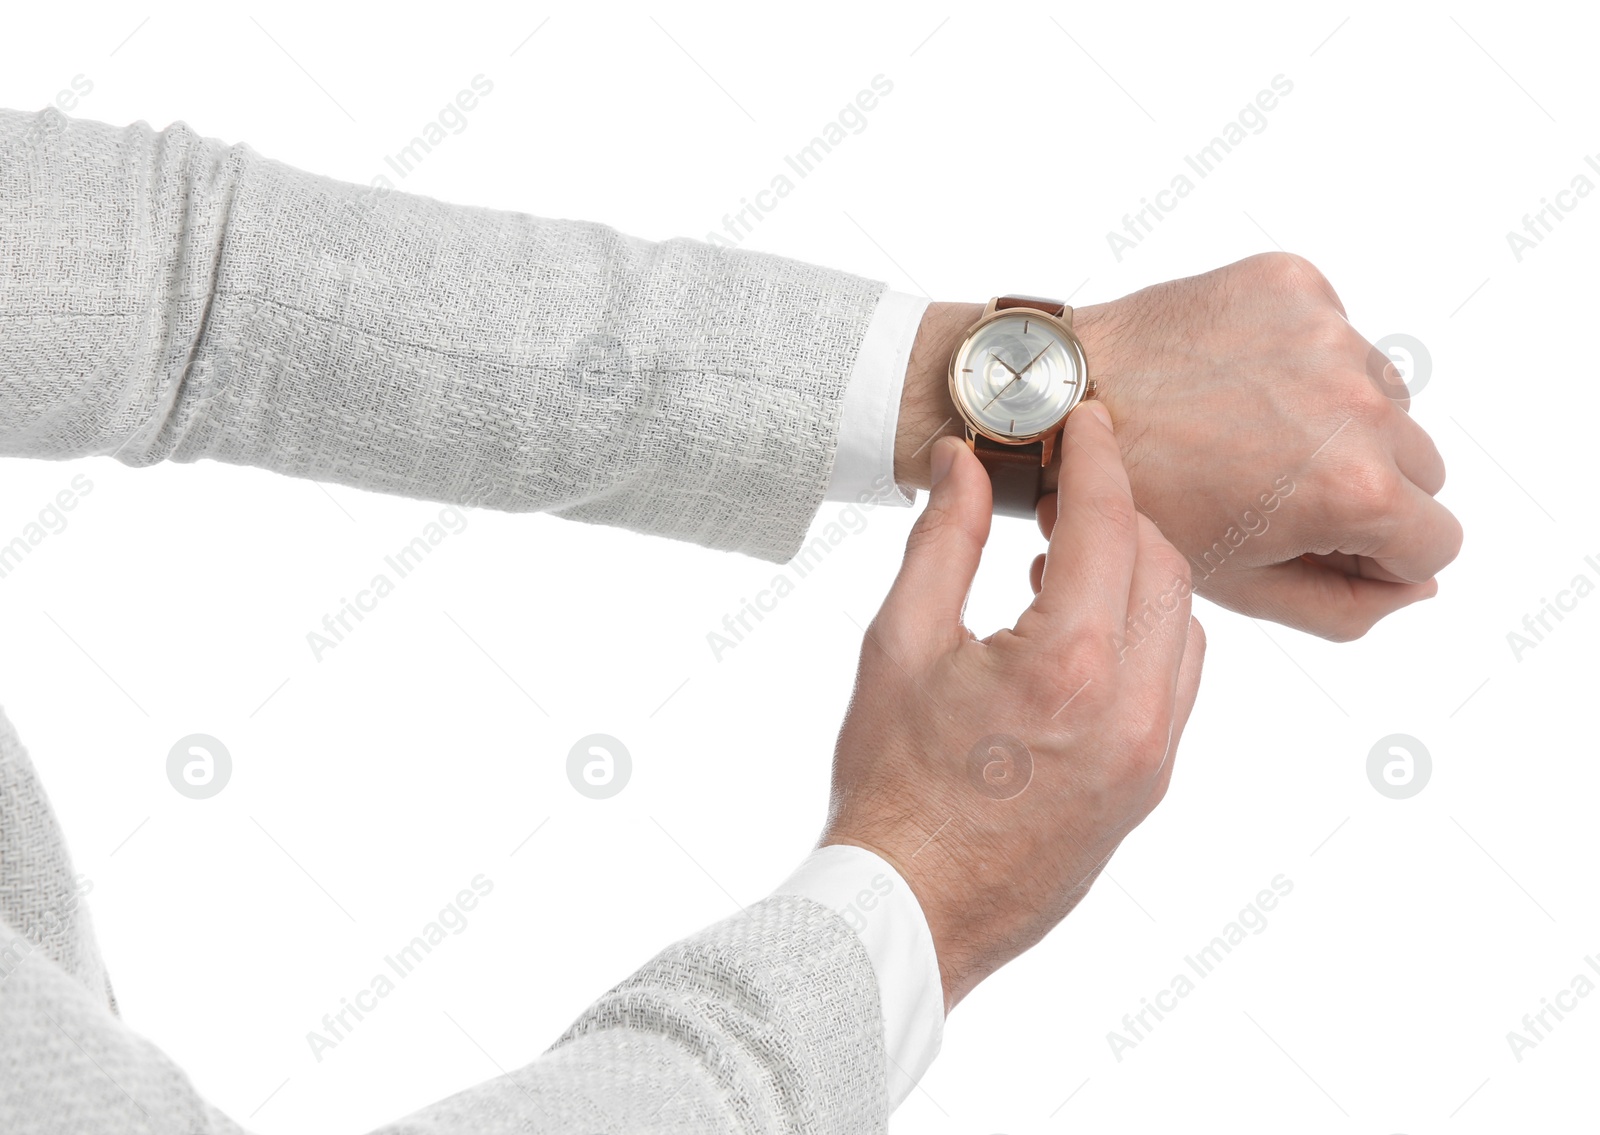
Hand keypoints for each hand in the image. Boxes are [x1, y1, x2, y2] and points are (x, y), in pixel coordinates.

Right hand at [828, 403, 1204, 1010]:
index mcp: (1068, 666)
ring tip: (1062, 567)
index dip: (1096, 458)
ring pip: (1184, 623)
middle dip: (1119, 514)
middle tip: (1059, 498)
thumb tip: (962, 463)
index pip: (1110, 522)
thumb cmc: (892, 785)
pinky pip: (1177, 681)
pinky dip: (1147, 634)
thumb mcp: (899, 645)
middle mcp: (1132, 709)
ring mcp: (1151, 754)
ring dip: (1139, 576)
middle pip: (1163, 565)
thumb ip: (943, 541)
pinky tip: (1081, 635)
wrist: (912, 908)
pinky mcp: (1150, 785)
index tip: (1083, 421)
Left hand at [894, 254, 1462, 640]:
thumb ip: (1347, 606)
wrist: (1059, 404)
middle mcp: (1359, 402)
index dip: (1376, 555)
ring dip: (1335, 419)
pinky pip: (1337, 337)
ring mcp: (1328, 333)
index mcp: (1354, 488)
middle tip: (1272, 490)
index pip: (1437, 540)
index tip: (1312, 541)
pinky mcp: (1295, 283)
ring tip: (1245, 434)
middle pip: (1421, 465)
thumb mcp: (1243, 587)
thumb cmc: (1143, 504)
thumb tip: (1416, 582)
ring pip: (1384, 397)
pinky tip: (1232, 383)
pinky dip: (1298, 361)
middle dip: (1362, 486)